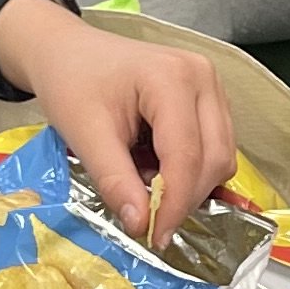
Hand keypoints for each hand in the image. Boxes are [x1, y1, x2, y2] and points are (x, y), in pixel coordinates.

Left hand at [0, 0, 238, 248]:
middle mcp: (204, 78)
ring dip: (191, 186)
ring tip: (149, 190)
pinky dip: (192, 171)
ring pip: (222, 156)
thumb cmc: (71, 82)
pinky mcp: (210, 100)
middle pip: (215, 157)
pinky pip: (216, 148)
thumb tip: (140, 225)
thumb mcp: (83, 133)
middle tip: (150, 223)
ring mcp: (212, 87)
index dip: (174, 203)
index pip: (186, 154)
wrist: (67, 51)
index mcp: (172, 78)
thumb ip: (114, 179)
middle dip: (185, 198)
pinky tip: (160, 174)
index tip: (154, 237)